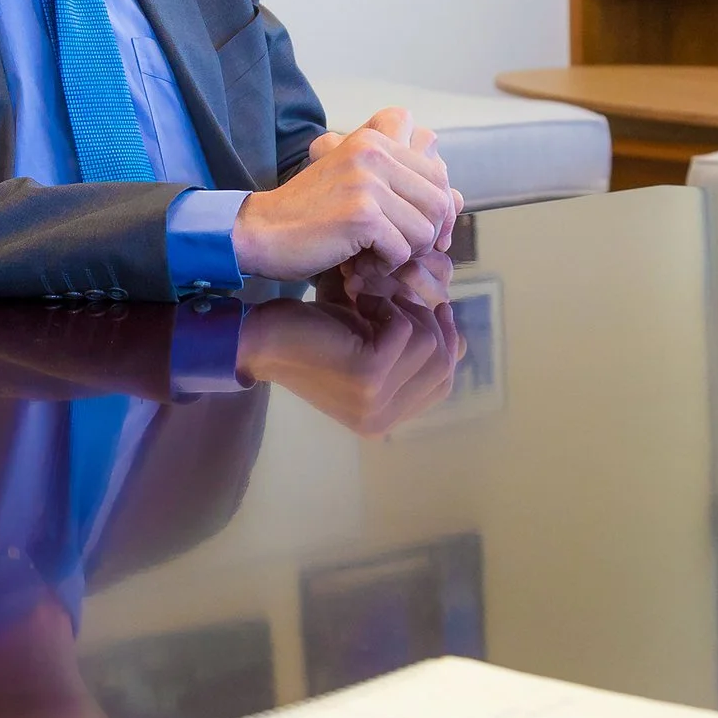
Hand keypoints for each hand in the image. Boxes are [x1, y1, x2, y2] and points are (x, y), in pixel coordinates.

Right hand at [232, 107, 463, 282]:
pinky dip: (384, 265)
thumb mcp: (358, 184)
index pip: (435, 164)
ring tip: (375, 254)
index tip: (417, 221)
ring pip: (425, 228)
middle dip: (425, 231)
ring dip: (404, 251)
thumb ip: (405, 182)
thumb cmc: (310, 214)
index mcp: (371, 139)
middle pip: (439, 198)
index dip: (437, 197)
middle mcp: (371, 151)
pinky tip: (360, 263)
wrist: (260, 233)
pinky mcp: (361, 214)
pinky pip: (402, 249)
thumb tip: (459, 198)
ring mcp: (366, 182)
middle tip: (397, 246)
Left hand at [236, 278, 464, 436]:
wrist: (258, 336)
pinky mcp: (367, 374)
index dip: (447, 342)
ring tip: (372, 299)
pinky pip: (406, 329)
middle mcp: (383, 420)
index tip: (434, 308)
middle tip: (402, 297)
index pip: (443, 383)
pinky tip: (360, 299)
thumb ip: (411, 351)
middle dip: (430, 324)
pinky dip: (387, 305)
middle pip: (443, 364)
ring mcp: (376, 400)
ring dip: (405, 310)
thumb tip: (458, 338)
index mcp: (384, 421)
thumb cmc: (311, 336)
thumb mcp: (369, 347)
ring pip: (429, 343)